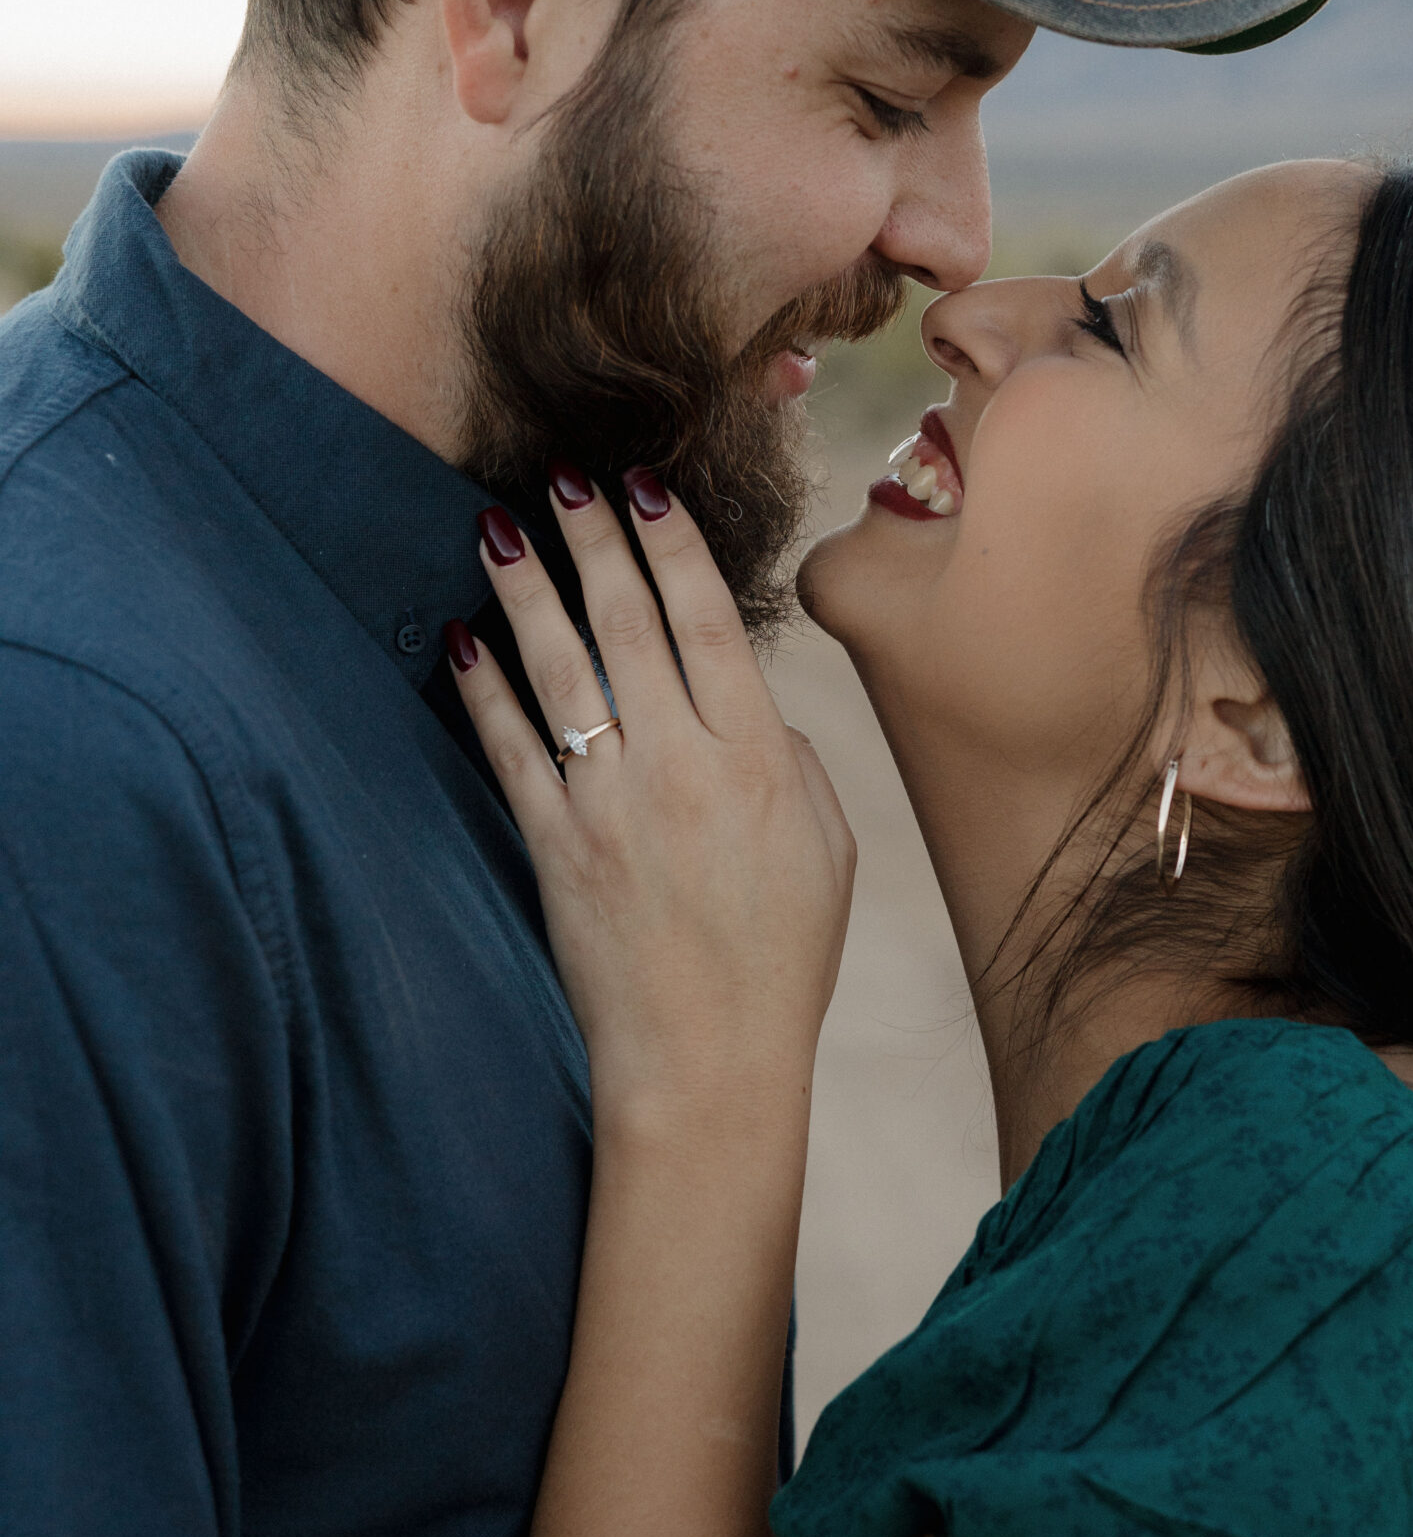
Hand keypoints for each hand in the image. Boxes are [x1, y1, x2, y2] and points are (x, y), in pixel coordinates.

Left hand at [450, 471, 854, 1123]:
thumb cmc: (782, 956)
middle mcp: (680, 766)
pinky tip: (461, 639)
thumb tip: (744, 701)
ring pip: (558, 673)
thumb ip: (788, 758)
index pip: (708, 621)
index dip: (672, 545)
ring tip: (497, 527)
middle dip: (593, 541)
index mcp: (757, 758)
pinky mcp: (554, 848)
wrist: (708, 1061)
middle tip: (565, 476)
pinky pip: (509, 751)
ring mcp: (608, 806)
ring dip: (526, 591)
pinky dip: (482, 691)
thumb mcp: (827, 845)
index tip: (645, 487)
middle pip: (628, 625)